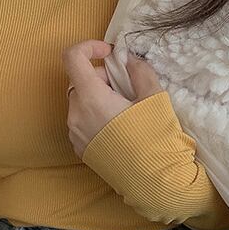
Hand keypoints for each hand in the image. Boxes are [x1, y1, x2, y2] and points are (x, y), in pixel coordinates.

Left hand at [63, 40, 163, 158]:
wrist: (154, 183)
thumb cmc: (156, 138)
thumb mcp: (154, 97)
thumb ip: (138, 71)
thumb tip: (128, 59)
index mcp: (91, 98)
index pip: (72, 58)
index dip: (89, 47)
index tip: (109, 53)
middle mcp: (76, 115)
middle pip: (79, 81)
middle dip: (102, 77)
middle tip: (128, 88)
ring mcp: (75, 134)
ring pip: (81, 101)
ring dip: (99, 96)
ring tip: (126, 110)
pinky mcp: (80, 149)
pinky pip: (82, 121)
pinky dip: (96, 115)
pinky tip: (120, 127)